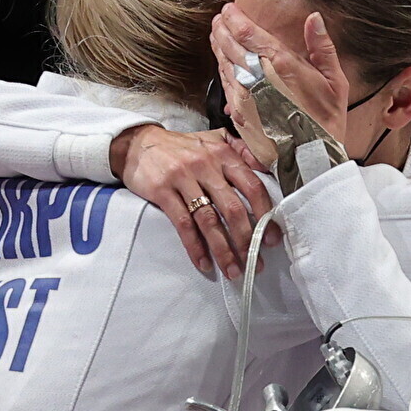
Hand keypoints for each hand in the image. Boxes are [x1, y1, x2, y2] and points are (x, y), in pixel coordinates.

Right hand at [111, 124, 273, 278]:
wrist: (138, 144)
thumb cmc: (182, 147)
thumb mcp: (215, 139)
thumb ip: (243, 149)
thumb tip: (267, 167)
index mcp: (224, 155)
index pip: (252, 186)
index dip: (266, 214)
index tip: (272, 237)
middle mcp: (206, 166)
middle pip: (233, 209)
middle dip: (247, 240)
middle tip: (257, 261)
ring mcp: (183, 179)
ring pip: (209, 220)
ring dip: (223, 250)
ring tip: (233, 270)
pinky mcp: (162, 191)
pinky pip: (183, 224)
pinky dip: (194, 246)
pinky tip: (203, 263)